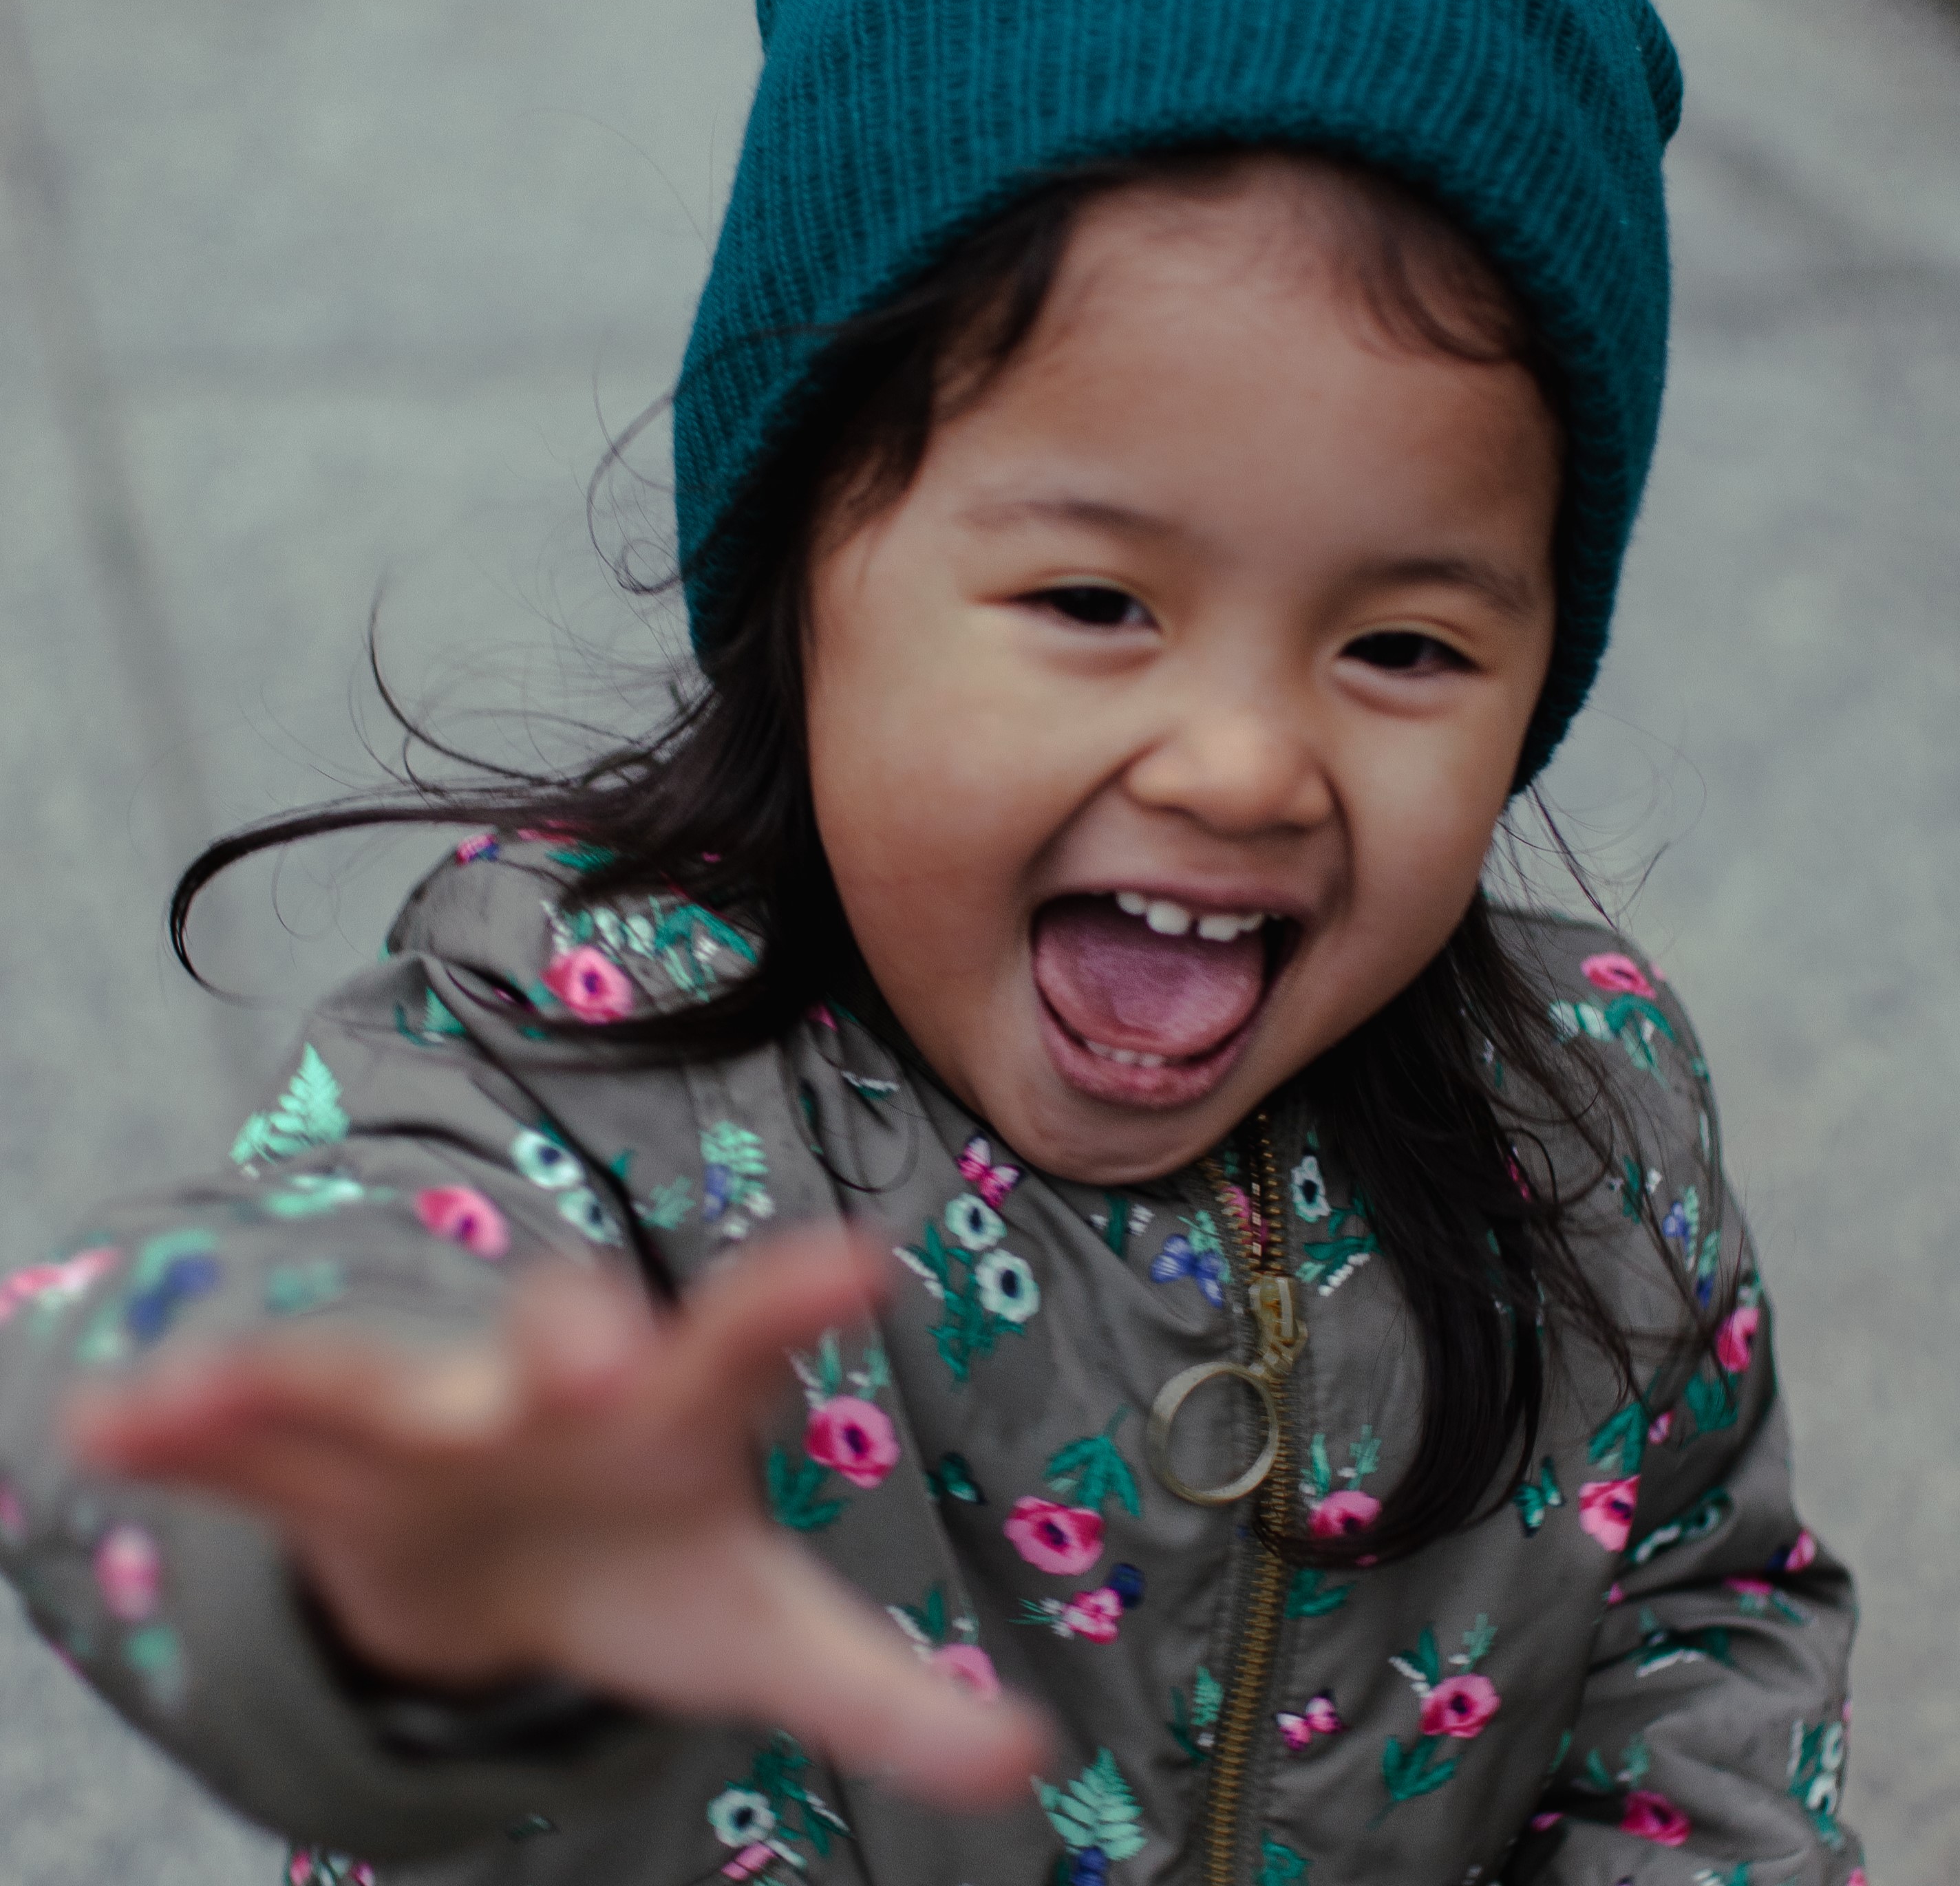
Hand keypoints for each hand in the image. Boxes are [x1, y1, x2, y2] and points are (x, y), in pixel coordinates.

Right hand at [67, 1231, 1046, 1810]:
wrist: (504, 1545)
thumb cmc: (648, 1569)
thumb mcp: (762, 1633)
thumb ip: (883, 1692)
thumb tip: (1024, 1758)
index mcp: (677, 1409)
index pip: (748, 1341)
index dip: (800, 1303)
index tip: (861, 1265)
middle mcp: (551, 1382)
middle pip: (558, 1342)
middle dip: (565, 1339)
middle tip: (596, 1352)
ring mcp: (427, 1410)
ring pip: (377, 1375)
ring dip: (323, 1378)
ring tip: (228, 1383)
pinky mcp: (318, 1455)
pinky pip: (249, 1432)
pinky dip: (186, 1424)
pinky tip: (111, 1427)